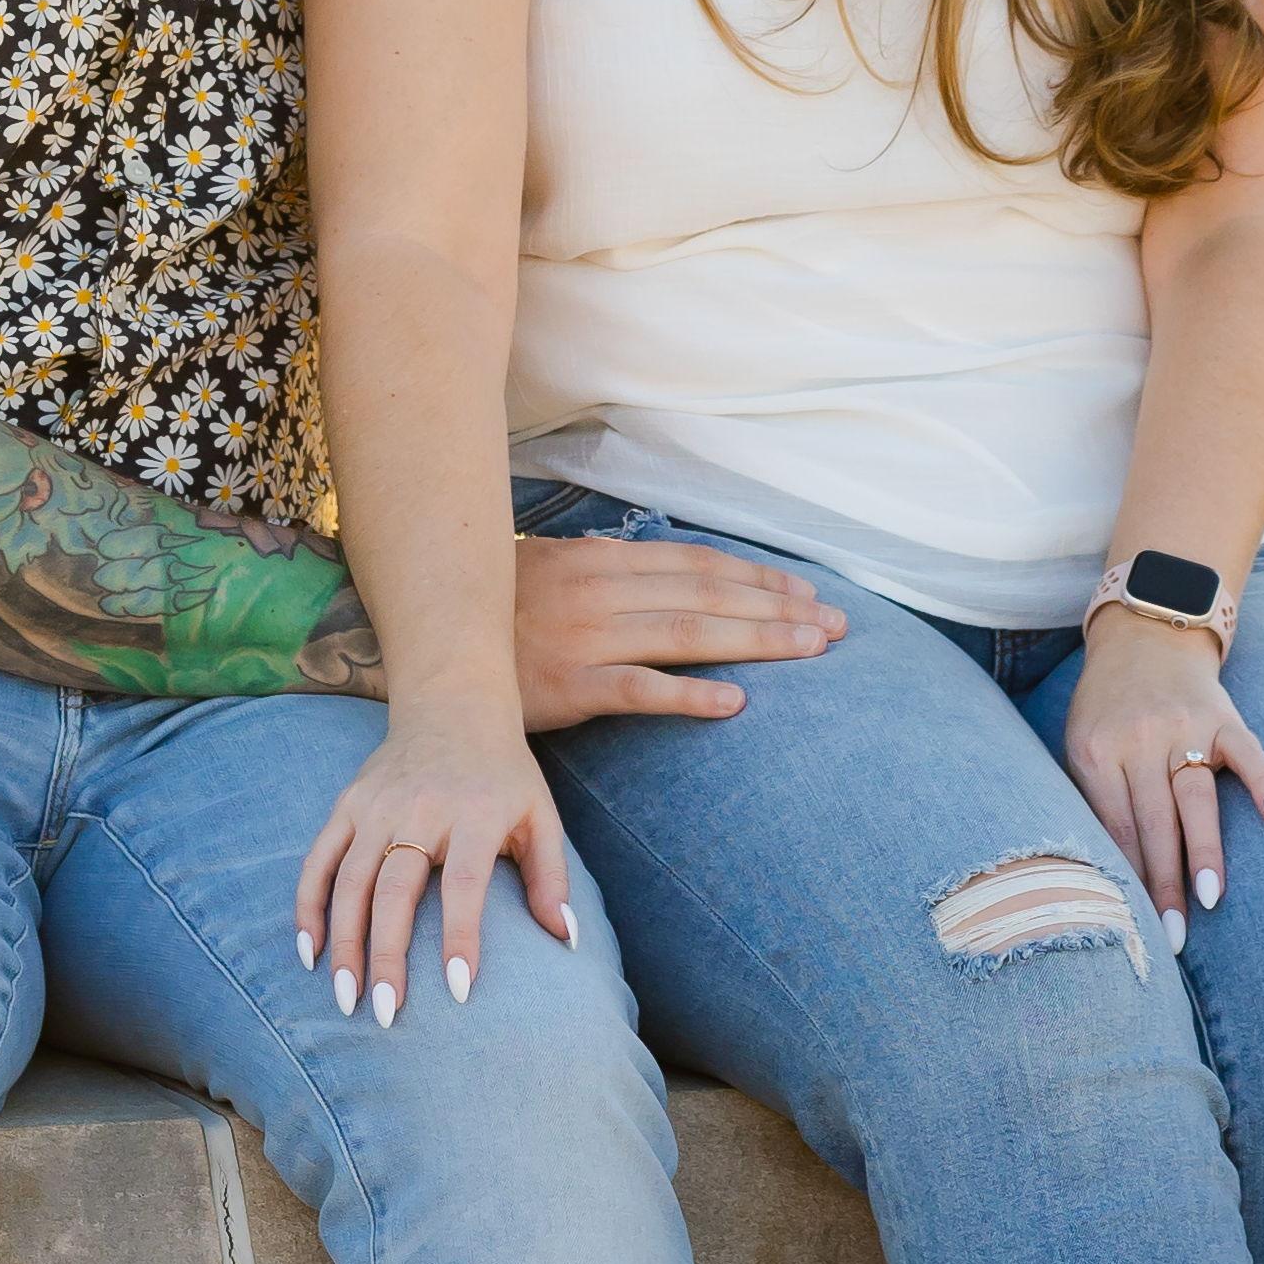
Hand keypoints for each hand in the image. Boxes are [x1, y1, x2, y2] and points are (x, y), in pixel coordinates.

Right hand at [294, 702, 576, 1025]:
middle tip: (386, 1013)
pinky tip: (310, 952)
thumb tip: (567, 941)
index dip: (460, 936)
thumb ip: (551, 877)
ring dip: (344, 942)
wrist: (453, 703)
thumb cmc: (504, 773)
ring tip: (346, 998)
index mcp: (475, 813)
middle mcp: (420, 808)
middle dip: (388, 954)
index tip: (458, 989)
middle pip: (396, 888)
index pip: (464, 883)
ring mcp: (376, 805)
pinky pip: (318, 859)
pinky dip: (308, 905)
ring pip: (350, 880)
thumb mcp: (541, 815)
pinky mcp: (347, 803)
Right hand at [506, 528, 842, 726]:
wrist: (425, 643)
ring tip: (812, 650)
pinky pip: (638, 689)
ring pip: (687, 632)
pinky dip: (689, 693)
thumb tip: (664, 569)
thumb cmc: (491, 611)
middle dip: (778, 607)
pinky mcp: (568, 686)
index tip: (808, 591)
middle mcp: (599, 590)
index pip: (695, 563)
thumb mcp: (549, 570)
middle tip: (838, 626)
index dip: (756, 576)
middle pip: (706, 593)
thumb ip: (606, 569)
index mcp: (599, 561)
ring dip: (757, 639)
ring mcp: (585, 636)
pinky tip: (736, 702)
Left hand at [1056, 610, 1263, 943]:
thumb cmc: (1107, 708)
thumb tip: (1113, 875)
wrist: (1144, 637)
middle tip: (1174, 935)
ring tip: (1211, 899)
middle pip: (1154, 820)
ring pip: (1196, 796)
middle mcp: (1142, 739)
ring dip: (1204, 850)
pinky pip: (1249, 753)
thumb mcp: (1084, 746)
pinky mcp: (1225, 715)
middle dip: (1165, 882)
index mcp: (1099, 751)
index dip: (1129, 877)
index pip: (1116, 826)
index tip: (1138, 924)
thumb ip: (1097, 799)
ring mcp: (1187, 727)